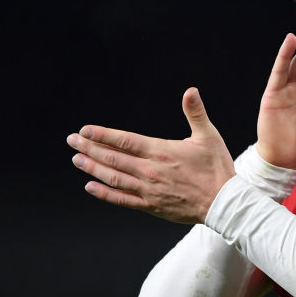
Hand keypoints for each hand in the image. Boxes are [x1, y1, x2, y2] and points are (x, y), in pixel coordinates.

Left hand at [68, 88, 235, 223]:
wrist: (223, 203)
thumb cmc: (216, 168)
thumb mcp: (208, 136)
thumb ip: (195, 113)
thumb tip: (190, 91)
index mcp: (161, 151)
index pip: (125, 140)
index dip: (102, 135)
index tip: (85, 130)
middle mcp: (150, 170)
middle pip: (113, 158)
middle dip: (89, 148)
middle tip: (72, 141)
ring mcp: (148, 190)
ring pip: (113, 178)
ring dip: (92, 168)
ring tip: (77, 160)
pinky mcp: (151, 206)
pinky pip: (122, 199)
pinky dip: (104, 193)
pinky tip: (91, 187)